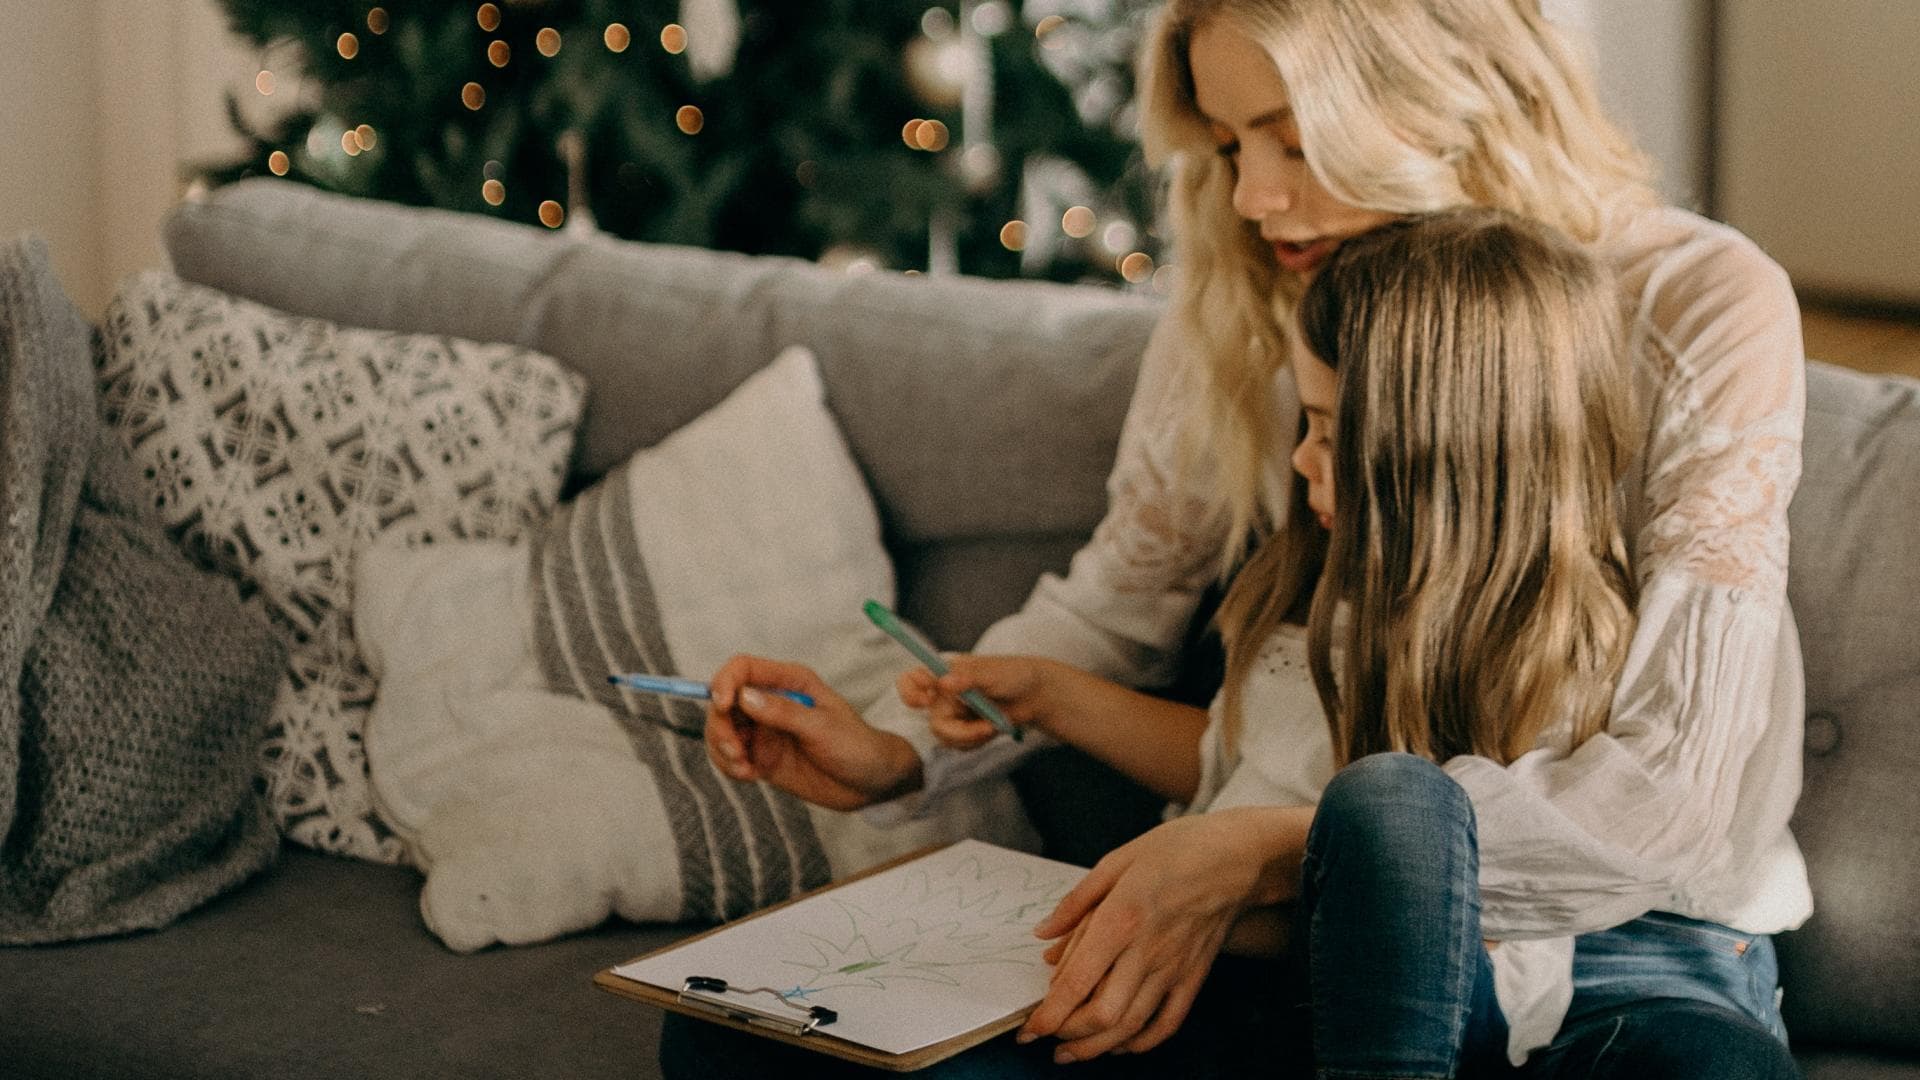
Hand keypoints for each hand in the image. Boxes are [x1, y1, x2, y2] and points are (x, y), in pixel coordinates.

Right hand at [705, 655, 921, 810]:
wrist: (872, 783)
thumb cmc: (857, 746)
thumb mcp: (823, 727)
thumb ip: (784, 712)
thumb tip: (744, 697)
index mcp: (790, 682)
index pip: (743, 669)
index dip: (725, 682)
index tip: (723, 706)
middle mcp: (772, 702)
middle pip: (724, 703)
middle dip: (720, 726)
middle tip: (735, 751)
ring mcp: (765, 731)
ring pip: (723, 731)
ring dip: (722, 749)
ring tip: (744, 769)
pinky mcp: (762, 757)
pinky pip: (731, 757)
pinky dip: (730, 766)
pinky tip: (749, 776)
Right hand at [896, 654, 1058, 749]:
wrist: (1035, 695)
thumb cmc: (1013, 675)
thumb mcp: (993, 673)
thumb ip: (969, 677)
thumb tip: (944, 682)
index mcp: (945, 673)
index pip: (911, 680)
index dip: (910, 692)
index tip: (926, 700)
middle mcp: (944, 695)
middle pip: (933, 721)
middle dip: (958, 731)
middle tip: (983, 729)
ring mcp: (953, 714)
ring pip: (946, 737)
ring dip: (971, 737)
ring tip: (993, 725)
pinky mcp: (964, 731)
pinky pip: (959, 744)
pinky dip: (977, 741)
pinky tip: (992, 729)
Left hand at [1019, 807, 1309, 1062]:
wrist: (1237, 857)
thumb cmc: (1177, 850)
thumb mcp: (1117, 861)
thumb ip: (1076, 903)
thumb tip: (1043, 934)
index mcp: (1122, 919)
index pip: (1078, 981)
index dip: (1049, 1013)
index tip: (1028, 1028)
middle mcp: (1147, 951)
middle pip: (1103, 1014)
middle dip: (1068, 1036)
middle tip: (1044, 1040)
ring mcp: (1174, 968)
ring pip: (1132, 1026)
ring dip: (1097, 1048)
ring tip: (1070, 1054)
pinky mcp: (1194, 976)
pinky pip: (1168, 1022)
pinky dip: (1141, 1042)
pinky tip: (1120, 1045)